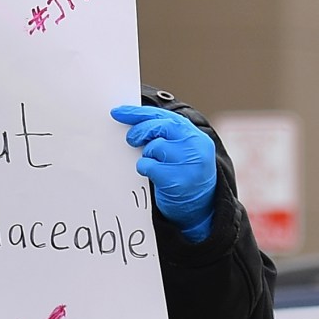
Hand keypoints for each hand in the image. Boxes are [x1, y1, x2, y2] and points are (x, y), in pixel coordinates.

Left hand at [111, 105, 217, 241]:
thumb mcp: (181, 149)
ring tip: (157, 164)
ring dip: (146, 155)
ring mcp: (188, 163)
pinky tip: (155, 176)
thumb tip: (129, 118)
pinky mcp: (177, 180)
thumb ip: (165, 133)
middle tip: (131, 139)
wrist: (200, 207)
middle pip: (158, 126)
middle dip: (139, 130)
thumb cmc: (183, 172)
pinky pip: (148, 166)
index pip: (164, 116)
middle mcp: (196, 147)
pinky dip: (145, 168)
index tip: (117, 112)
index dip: (139, 113)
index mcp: (195, 136)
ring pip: (153, 147)